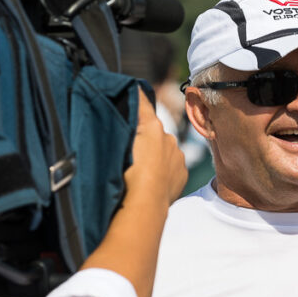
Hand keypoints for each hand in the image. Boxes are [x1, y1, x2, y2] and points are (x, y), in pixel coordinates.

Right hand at [124, 92, 186, 208]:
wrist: (143, 207)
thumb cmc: (123, 177)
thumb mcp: (115, 146)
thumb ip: (120, 128)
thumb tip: (121, 113)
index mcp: (151, 126)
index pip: (141, 102)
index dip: (134, 96)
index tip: (129, 90)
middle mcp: (168, 136)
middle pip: (152, 129)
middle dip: (143, 137)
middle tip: (129, 152)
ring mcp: (178, 155)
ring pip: (163, 149)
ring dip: (154, 155)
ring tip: (140, 171)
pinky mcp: (182, 172)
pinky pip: (171, 165)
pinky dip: (163, 170)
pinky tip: (151, 181)